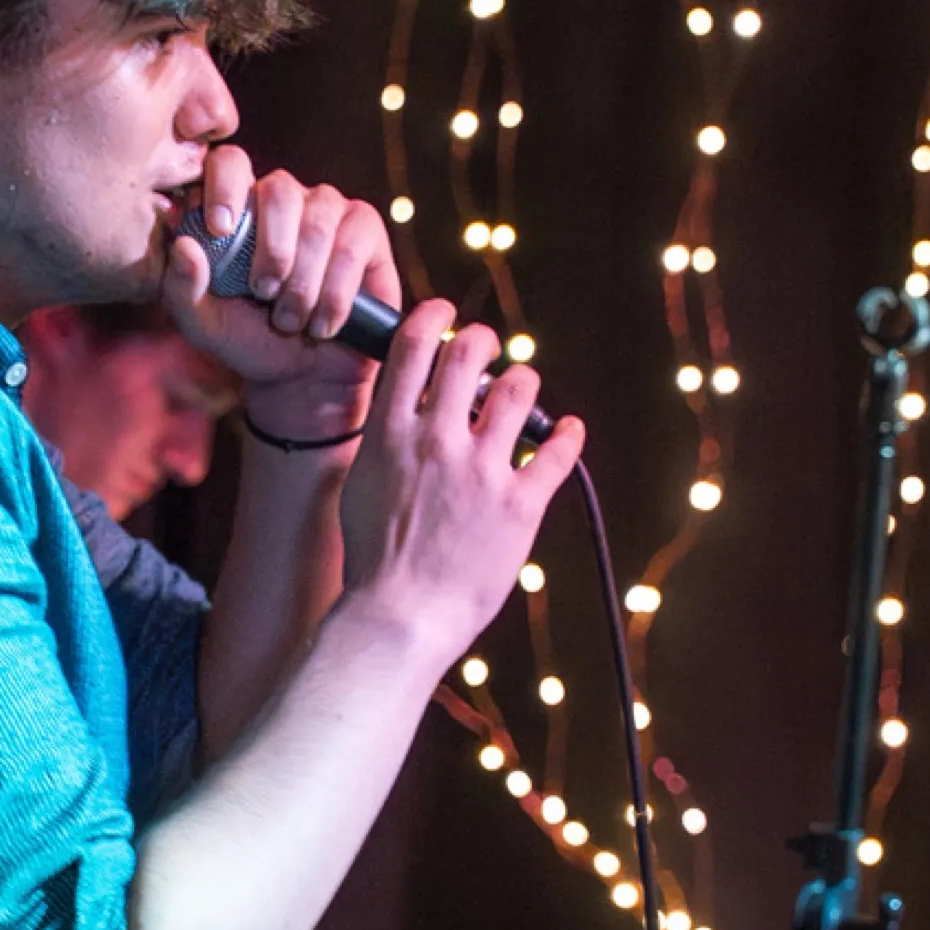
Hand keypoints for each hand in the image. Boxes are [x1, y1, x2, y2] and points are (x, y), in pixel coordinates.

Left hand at [164, 151, 399, 438]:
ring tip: (290, 321)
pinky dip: (335, 294)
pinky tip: (323, 323)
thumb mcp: (203, 323)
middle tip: (263, 294)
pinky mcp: (364, 230)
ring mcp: (328, 208)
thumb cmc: (247, 339)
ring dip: (302, 283)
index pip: (229, 163)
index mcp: (237, 205)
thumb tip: (184, 245)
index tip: (219, 229)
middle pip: (279, 189)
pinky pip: (352, 246)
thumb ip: (181, 287)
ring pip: (318, 223)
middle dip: (271, 251)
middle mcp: (283, 197)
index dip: (224, 186)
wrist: (301, 376)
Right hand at [338, 302, 584, 669]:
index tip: (442, 313)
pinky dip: (567, 436)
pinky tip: (570, 430)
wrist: (400, 616)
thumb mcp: (359, 486)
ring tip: (521, 391)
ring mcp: (481, 470)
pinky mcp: (519, 504)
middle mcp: (437, 440)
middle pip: (468, 354)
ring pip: (518, 391)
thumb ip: (382, 442)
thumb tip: (397, 411)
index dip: (432, 317)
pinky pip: (556, 453)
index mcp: (391, 434)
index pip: (412, 347)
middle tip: (486, 347)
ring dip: (522, 383)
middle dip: (481, 340)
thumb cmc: (372, 562)